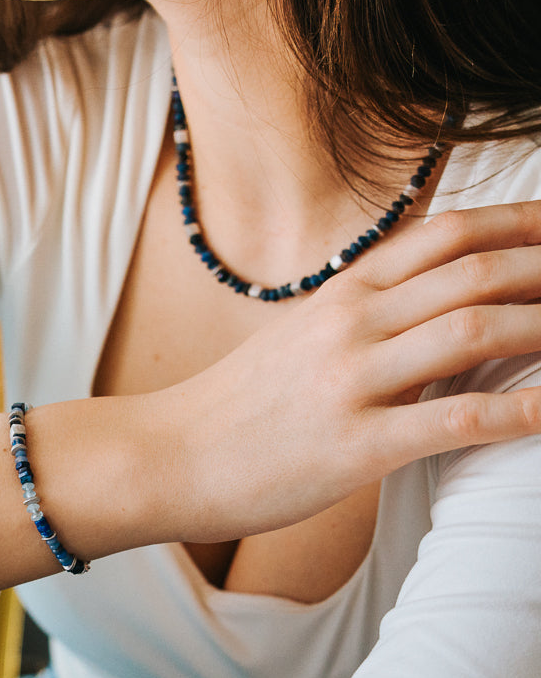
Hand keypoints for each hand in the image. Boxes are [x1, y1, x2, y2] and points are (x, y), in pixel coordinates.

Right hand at [157, 200, 540, 542]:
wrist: (171, 455)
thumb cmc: (237, 406)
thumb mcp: (298, 341)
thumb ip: (364, 318)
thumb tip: (431, 312)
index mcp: (340, 294)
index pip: (450, 234)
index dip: (525, 222)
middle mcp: (352, 323)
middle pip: (477, 269)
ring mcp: (352, 381)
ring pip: (477, 329)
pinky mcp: (356, 445)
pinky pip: (457, 419)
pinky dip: (523, 410)